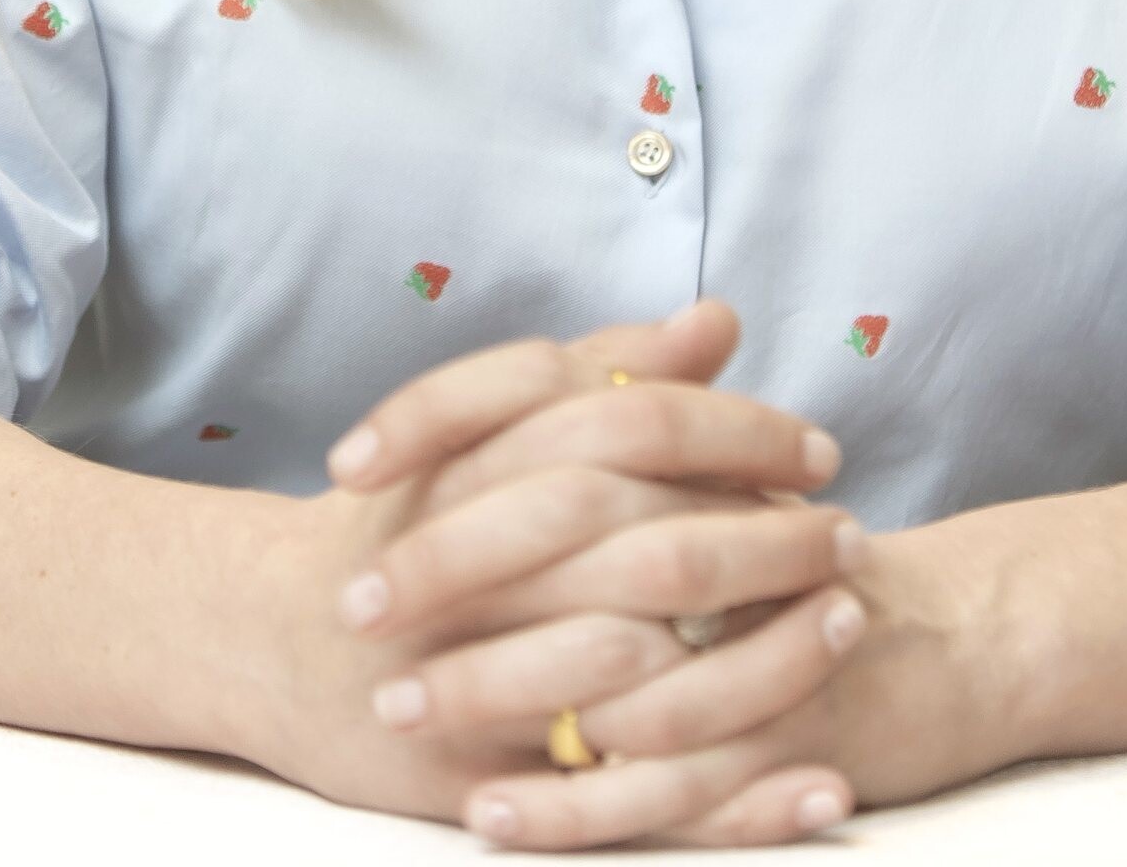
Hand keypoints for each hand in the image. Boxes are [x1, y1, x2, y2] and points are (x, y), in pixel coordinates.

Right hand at [222, 300, 871, 843]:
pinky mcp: (490, 782)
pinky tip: (822, 791)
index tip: (817, 448)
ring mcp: (482, 683)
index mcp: (485, 463)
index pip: (631, 431)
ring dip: (764, 662)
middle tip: (851, 535)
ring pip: (644, 679)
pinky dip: (736, 808)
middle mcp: (482, 568)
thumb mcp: (490, 422)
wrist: (275, 635)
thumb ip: (606, 369)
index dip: (737, 435)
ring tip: (850, 627)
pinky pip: (630, 808)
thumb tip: (719, 318)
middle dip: (765, 544)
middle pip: (649, 552)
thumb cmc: (405, 513)